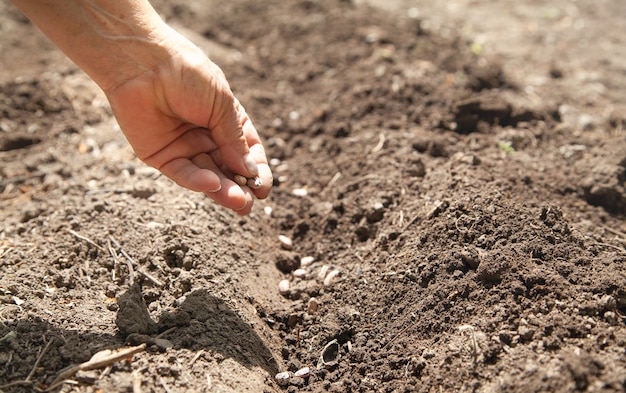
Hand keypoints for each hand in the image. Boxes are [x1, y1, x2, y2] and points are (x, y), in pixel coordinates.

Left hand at [105, 42, 271, 214]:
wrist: (143, 62)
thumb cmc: (187, 73)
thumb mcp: (221, 105)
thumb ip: (234, 139)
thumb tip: (250, 171)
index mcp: (227, 121)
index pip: (248, 152)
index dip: (257, 170)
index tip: (263, 187)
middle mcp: (208, 137)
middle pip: (228, 169)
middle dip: (241, 187)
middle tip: (250, 202)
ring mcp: (185, 148)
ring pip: (208, 176)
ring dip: (222, 189)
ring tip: (238, 201)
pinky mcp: (162, 156)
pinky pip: (182, 173)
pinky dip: (197, 181)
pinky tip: (212, 183)